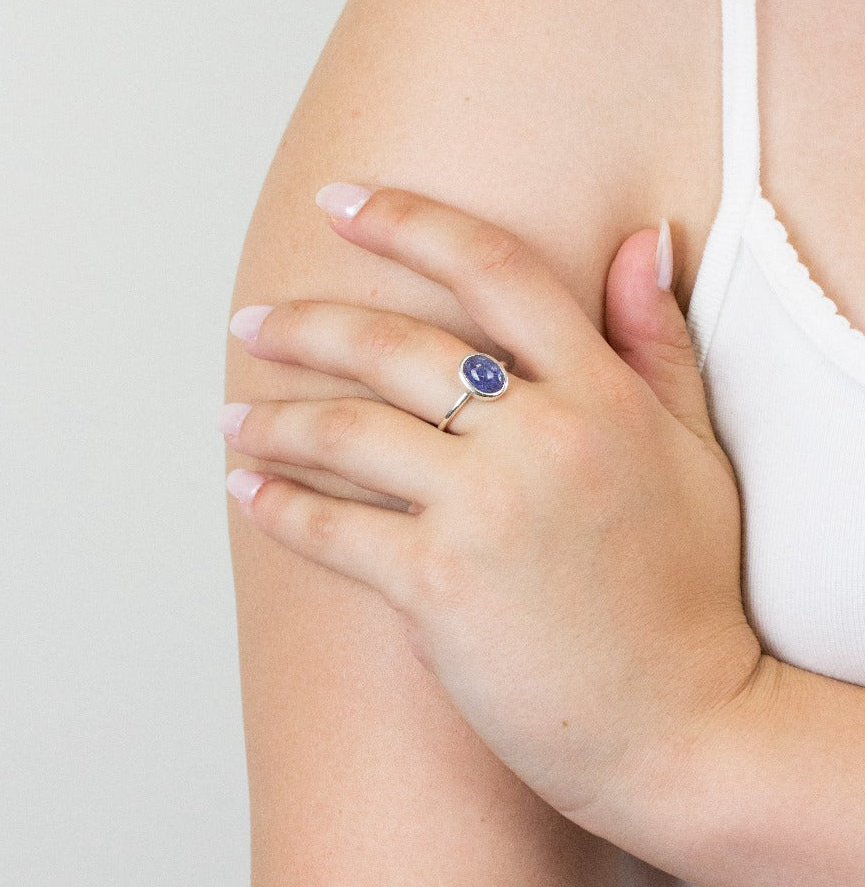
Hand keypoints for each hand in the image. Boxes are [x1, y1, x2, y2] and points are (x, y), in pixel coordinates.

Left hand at [220, 183, 761, 838]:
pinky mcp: (437, 589)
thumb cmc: (685, 589)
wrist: (683, 725)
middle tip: (251, 322)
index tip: (341, 201)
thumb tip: (638, 242)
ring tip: (234, 414)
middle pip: (393, 347)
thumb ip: (658, 341)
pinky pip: (332, 529)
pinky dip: (277, 504)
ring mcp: (484, 512)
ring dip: (274, 418)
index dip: (408, 221)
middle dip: (305, 325)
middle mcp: (539, 438)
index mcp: (601, 393)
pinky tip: (246, 488)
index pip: (493, 269)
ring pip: (346, 432)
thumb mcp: (694, 451)